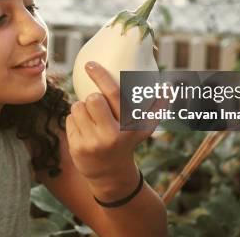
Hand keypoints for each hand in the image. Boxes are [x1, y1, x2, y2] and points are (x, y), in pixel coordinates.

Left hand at [65, 61, 167, 188]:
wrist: (111, 175)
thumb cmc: (128, 142)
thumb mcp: (144, 128)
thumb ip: (158, 107)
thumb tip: (168, 85)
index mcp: (129, 125)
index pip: (113, 94)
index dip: (101, 76)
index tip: (89, 64)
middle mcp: (112, 134)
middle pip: (93, 99)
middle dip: (92, 98)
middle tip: (97, 105)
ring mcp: (94, 142)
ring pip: (78, 107)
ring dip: (82, 109)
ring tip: (92, 120)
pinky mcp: (78, 148)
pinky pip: (70, 120)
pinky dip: (75, 121)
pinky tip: (84, 131)